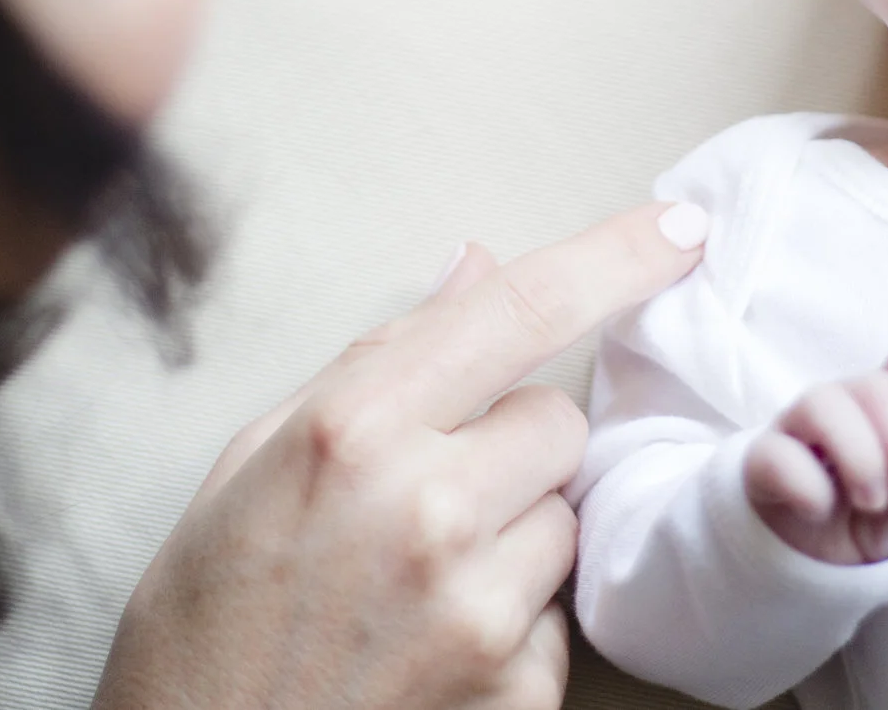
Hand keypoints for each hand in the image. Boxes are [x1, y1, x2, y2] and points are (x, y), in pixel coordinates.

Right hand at [94, 200, 709, 709]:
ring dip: (512, 534)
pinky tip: (427, 649)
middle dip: (510, 441)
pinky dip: (512, 624)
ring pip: (563, 516)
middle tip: (421, 496)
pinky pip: (558, 616)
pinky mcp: (513, 692)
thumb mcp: (253, 464)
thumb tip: (474, 267)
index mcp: (353, 431)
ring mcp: (478, 608)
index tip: (683, 224)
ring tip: (413, 584)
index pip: (520, 310)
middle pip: (556, 418)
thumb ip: (377, 359)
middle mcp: (428, 509)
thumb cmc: (205, 624)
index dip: (617, 256)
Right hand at [742, 336, 887, 566]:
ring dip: (860, 458)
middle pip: (880, 387)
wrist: (824, 559)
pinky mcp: (764, 459)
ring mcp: (800, 425)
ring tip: (872, 502)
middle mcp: (847, 402)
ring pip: (823, 403)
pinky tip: (820, 510)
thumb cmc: (882, 509)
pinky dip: (806, 485)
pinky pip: (777, 454)